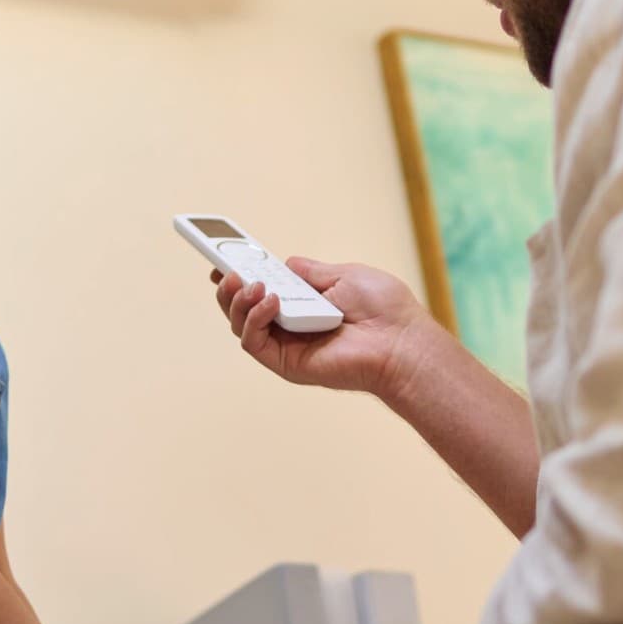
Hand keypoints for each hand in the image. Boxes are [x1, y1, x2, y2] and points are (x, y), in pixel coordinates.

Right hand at [213, 257, 431, 395]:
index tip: (221, 259)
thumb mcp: (344, 275)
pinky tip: (270, 301)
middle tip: (226, 271)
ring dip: (237, 302)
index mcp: (305, 305)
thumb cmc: (384, 310)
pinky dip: (253, 319)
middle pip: (243, 309)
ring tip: (252, 284)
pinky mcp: (286, 364)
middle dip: (229, 288)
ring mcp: (287, 346)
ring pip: (241, 326)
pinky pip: (254, 343)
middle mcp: (292, 326)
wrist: (401, 342)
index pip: (264, 291)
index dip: (240, 276)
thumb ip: (311, 272)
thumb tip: (286, 264)